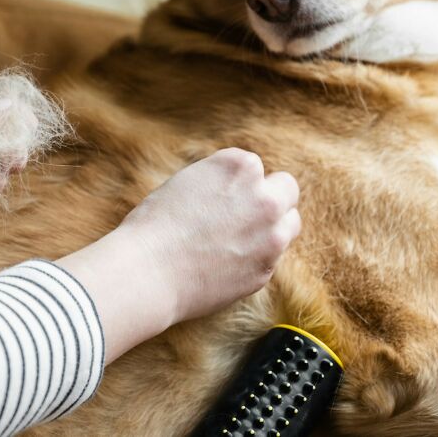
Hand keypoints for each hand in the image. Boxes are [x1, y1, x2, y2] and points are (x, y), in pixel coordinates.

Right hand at [58, 149, 299, 362]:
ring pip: (290, 223)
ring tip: (240, 238)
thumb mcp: (187, 181)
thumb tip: (236, 190)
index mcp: (240, 166)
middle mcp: (263, 196)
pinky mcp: (266, 270)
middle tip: (244, 213)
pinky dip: (256, 258)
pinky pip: (272, 257)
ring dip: (272, 227)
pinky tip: (226, 262)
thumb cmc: (155, 223)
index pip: (254, 166)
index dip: (237, 182)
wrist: (148, 271)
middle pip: (287, 189)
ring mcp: (270, 235)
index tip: (220, 195)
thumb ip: (221, 181)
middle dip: (270, 197)